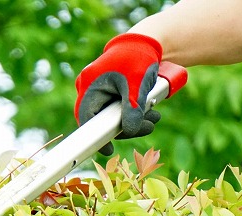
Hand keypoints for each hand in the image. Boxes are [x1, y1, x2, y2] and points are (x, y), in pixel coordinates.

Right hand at [75, 33, 162, 154]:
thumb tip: (131, 131)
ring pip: (112, 115)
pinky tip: (149, 110)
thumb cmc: (138, 57)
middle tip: (148, 126)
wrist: (146, 40)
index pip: (86, 118)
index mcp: (88, 85)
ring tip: (155, 117)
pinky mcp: (109, 90)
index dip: (95, 137)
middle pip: (102, 119)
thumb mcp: (136, 85)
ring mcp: (99, 90)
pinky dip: (132, 111)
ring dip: (134, 119)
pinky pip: (117, 108)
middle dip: (127, 126)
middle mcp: (90, 89)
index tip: (108, 150)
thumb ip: (133, 109)